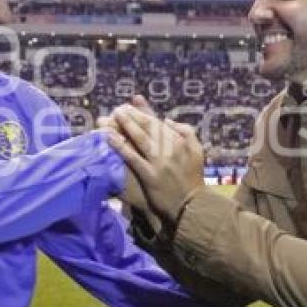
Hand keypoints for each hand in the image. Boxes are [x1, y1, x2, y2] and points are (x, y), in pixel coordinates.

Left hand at [106, 105, 204, 221]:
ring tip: (111, 116)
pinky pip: (132, 157)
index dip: (143, 111)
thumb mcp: (197, 150)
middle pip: (147, 127)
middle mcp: (168, 148)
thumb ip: (186, 131)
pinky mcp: (149, 175)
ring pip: (139, 139)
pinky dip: (120, 146)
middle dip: (132, 115)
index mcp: (179, 141)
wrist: (192, 203)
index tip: (131, 103)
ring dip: (125, 126)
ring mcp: (158, 161)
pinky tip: (109, 138)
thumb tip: (167, 120)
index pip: (157, 122)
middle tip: (118, 108)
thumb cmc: (193, 177)